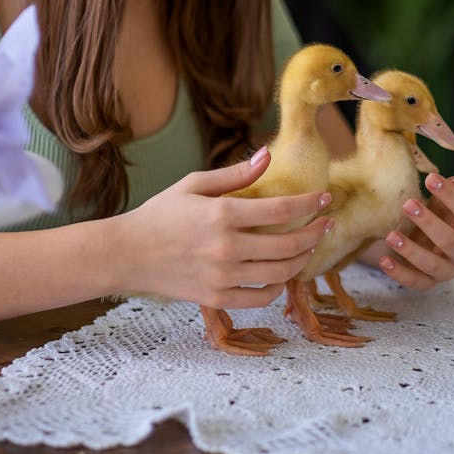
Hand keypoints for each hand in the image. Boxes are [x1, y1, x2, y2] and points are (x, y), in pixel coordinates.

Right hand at [105, 147, 333, 309]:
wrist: (127, 253)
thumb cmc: (160, 214)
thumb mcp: (194, 184)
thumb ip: (235, 174)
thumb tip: (268, 155)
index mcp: (222, 215)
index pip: (280, 211)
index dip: (309, 204)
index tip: (326, 198)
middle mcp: (226, 248)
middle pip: (288, 245)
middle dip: (315, 233)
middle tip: (326, 223)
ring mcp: (222, 277)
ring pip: (280, 273)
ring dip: (302, 259)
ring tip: (309, 246)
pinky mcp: (216, 298)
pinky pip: (260, 298)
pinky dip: (278, 286)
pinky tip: (283, 273)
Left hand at [376, 174, 453, 290]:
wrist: (423, 235)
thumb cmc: (438, 212)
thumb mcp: (446, 198)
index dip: (451, 196)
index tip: (430, 179)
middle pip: (450, 241)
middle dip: (429, 223)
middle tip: (408, 204)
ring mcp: (446, 270)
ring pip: (432, 265)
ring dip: (411, 251)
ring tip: (391, 236)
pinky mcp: (428, 282)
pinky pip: (415, 282)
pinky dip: (399, 273)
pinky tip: (384, 261)